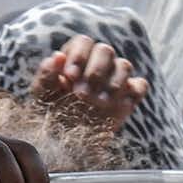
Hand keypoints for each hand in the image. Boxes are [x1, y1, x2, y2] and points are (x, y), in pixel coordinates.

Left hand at [29, 35, 149, 132]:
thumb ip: (46, 74)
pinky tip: (117, 105)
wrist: (67, 140)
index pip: (84, 42)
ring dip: (113, 83)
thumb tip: (58, 56)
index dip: (79, 56)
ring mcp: (115, 79)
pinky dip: (132, 92)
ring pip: (124, 65)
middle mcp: (97, 64)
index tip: (70, 77)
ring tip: (99, 103)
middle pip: (106, 50)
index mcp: (76, 57)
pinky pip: (140, 86)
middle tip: (82, 94)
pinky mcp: (129, 96)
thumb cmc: (51, 112)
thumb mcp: (42, 95)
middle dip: (95, 71)